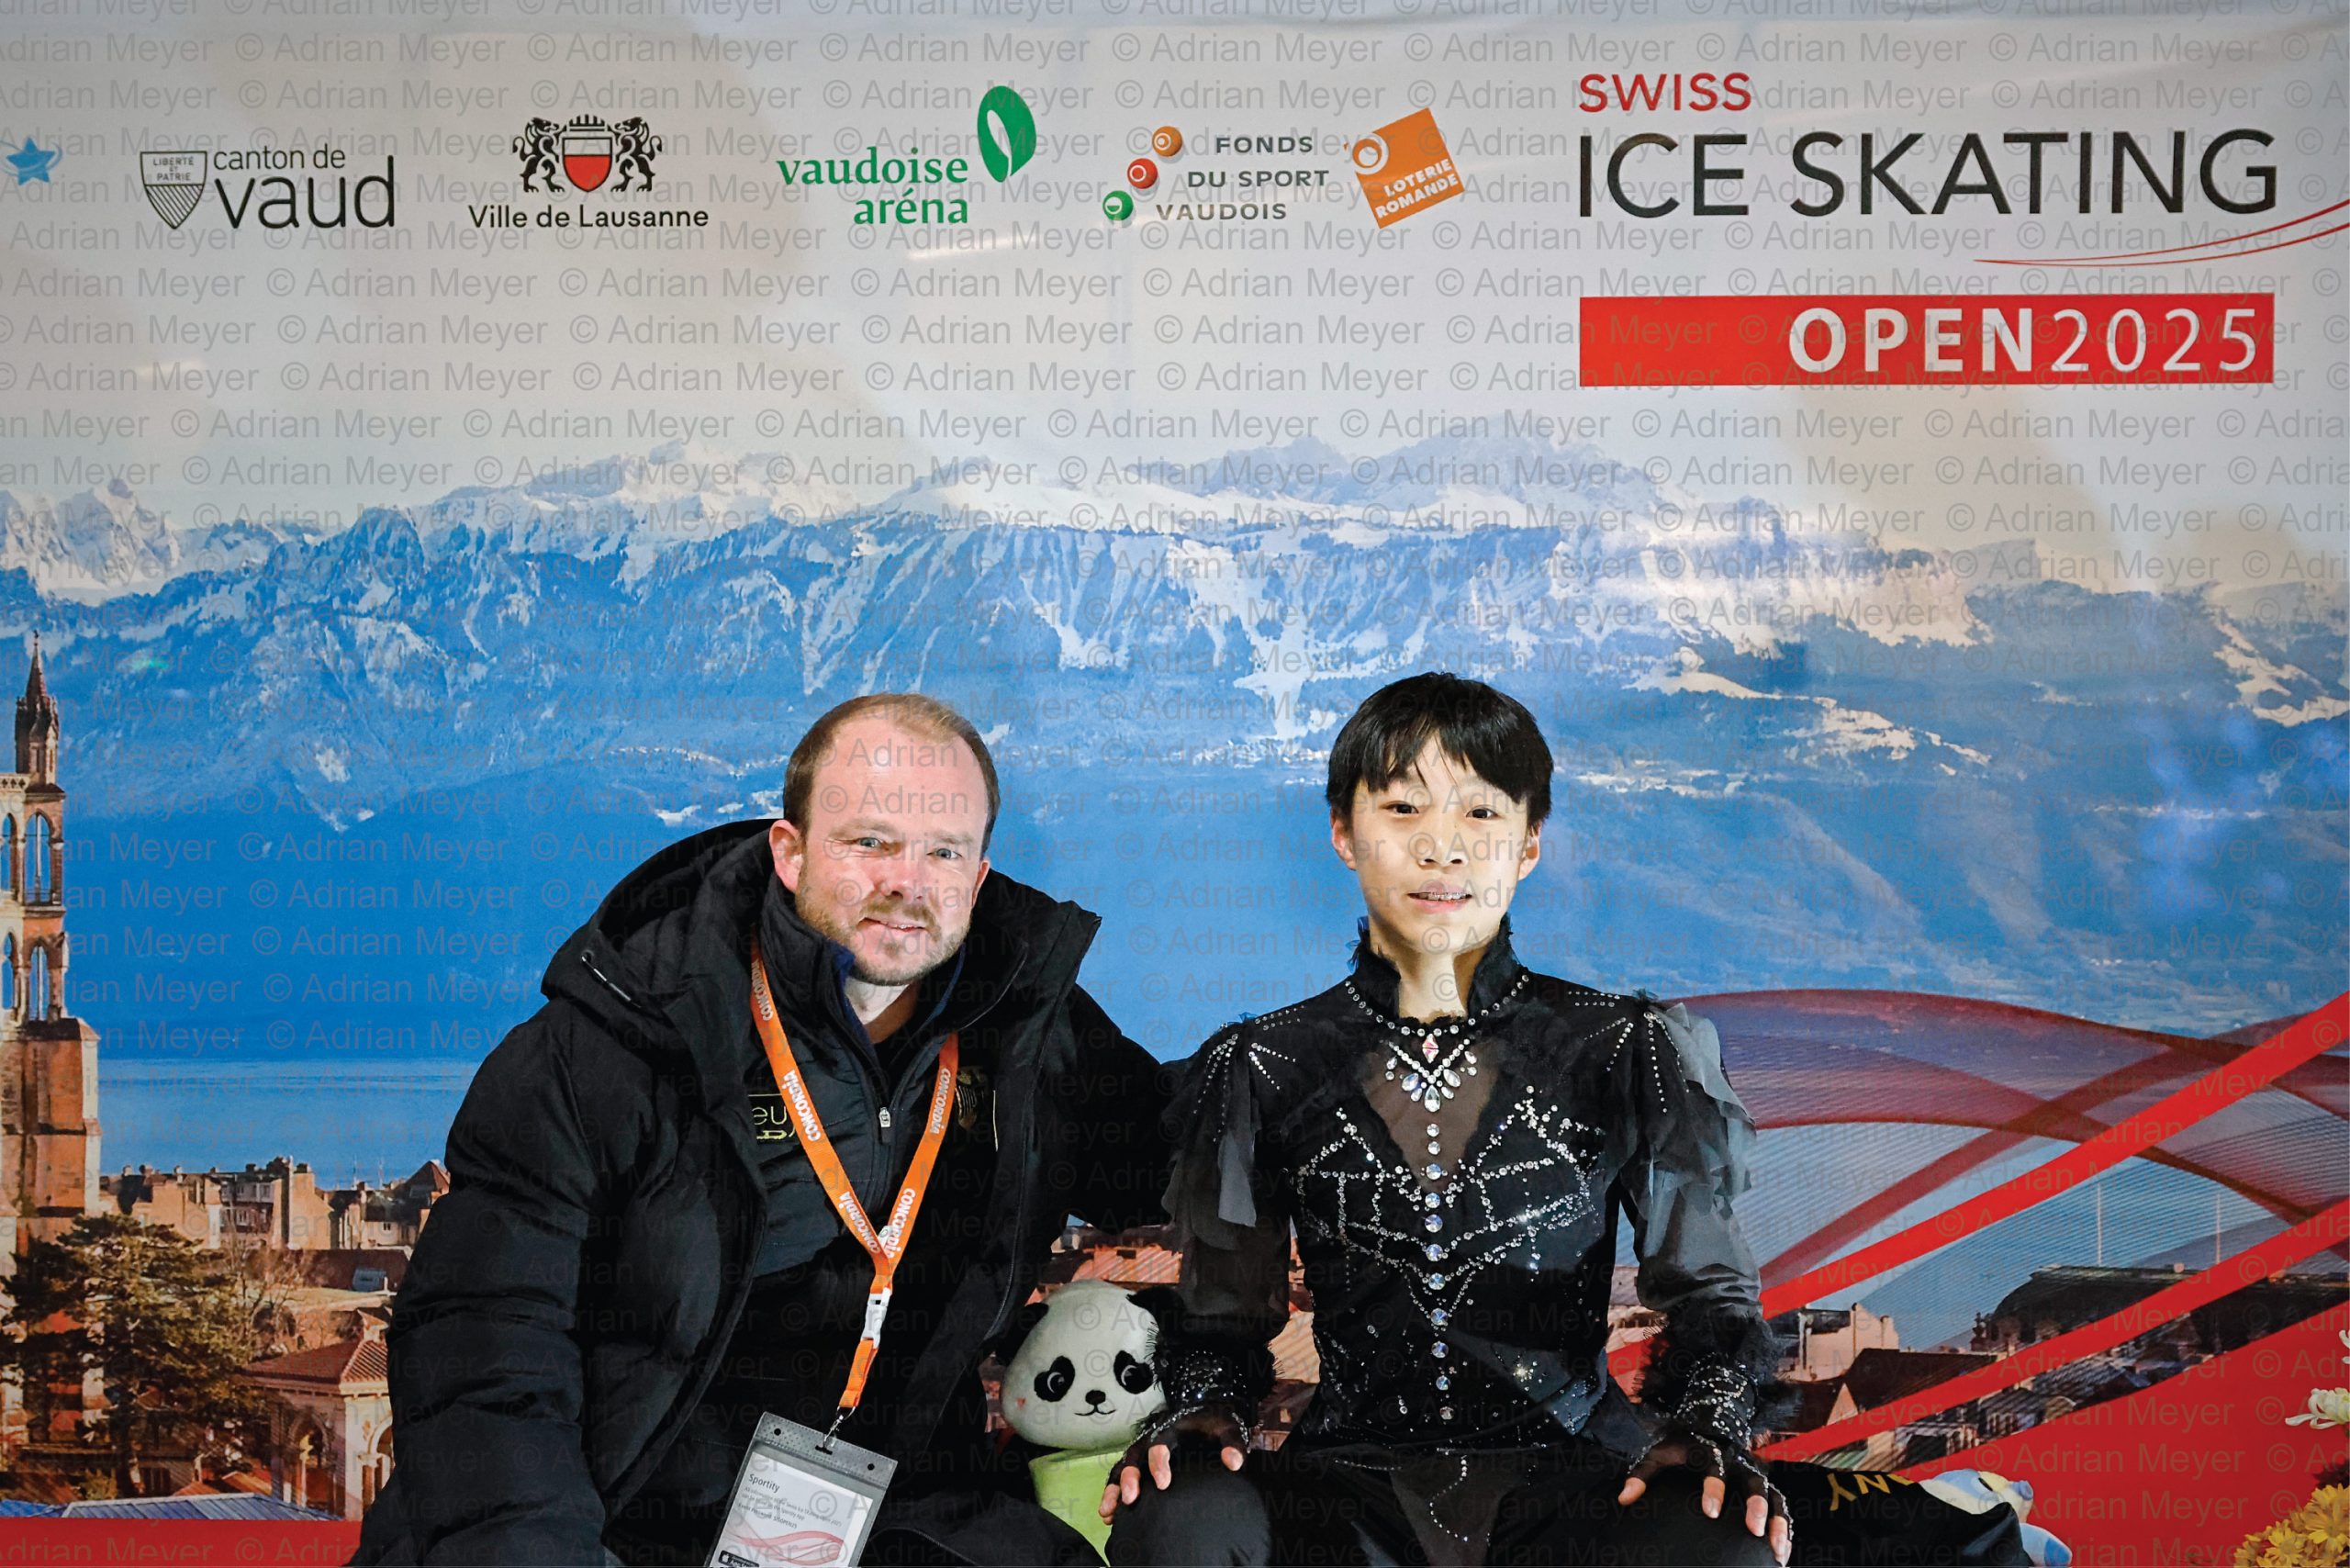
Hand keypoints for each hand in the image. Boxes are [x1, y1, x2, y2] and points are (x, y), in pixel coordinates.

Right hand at [1096, 1407, 1248, 1522]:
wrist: (1205, 1414)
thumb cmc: (1213, 1423)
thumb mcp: (1226, 1427)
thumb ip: (1231, 1443)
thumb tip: (1233, 1462)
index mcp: (1170, 1429)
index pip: (1159, 1443)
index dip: (1158, 1463)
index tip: (1163, 1483)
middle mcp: (1151, 1439)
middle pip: (1134, 1456)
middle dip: (1129, 1477)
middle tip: (1131, 1498)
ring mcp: (1143, 1453)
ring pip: (1121, 1468)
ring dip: (1114, 1489)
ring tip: (1108, 1511)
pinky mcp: (1140, 1466)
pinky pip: (1119, 1478)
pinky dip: (1112, 1494)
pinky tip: (1109, 1516)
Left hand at [1617, 1433, 1790, 1565]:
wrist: (1710, 1426)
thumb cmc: (1680, 1447)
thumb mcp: (1660, 1453)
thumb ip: (1642, 1474)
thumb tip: (1625, 1498)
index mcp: (1712, 1451)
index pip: (1715, 1468)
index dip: (1714, 1488)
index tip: (1710, 1512)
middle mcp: (1739, 1463)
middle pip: (1754, 1483)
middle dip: (1756, 1506)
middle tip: (1753, 1529)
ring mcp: (1755, 1476)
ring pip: (1774, 1496)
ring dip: (1777, 1521)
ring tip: (1776, 1548)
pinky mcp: (1766, 1487)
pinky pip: (1781, 1508)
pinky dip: (1784, 1529)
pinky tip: (1781, 1553)